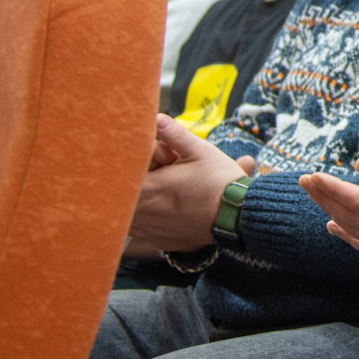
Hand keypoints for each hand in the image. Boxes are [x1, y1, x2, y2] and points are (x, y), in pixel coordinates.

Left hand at [129, 114, 255, 251]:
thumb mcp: (201, 151)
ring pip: (125, 214)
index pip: (120, 175)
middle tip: (161, 174)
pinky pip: (138, 230)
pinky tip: (163, 211)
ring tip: (163, 193)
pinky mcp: (156, 241)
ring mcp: (147, 230)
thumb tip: (157, 117)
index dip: (133, 165)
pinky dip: (144, 219)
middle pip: (121, 194)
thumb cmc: (220, 182)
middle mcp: (142, 212)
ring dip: (135, 202)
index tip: (152, 161)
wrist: (238, 217)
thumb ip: (175, 135)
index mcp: (148, 188)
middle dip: (136, 182)